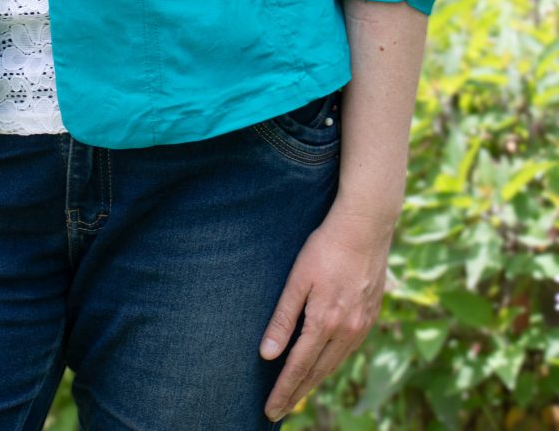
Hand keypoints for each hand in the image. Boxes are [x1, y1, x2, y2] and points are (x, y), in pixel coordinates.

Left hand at [258, 202, 394, 421]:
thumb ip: (283, 318)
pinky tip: (324, 365)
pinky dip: (333, 364)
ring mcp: (362, 325)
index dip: (283, 390)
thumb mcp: (297, 279)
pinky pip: (349, 350)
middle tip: (279, 411)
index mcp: (325, 323)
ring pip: (335, 364)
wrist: (365, 227)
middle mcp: (346, 331)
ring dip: (315, 381)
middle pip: (317, 372)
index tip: (270, 410)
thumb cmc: (325, 248)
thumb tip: (267, 355)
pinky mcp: (371, 316)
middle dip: (297, 393)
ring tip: (298, 394)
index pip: (298, 367)